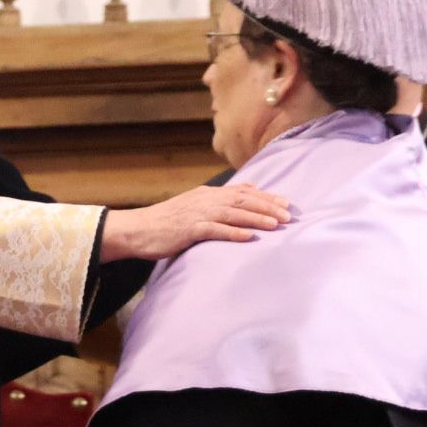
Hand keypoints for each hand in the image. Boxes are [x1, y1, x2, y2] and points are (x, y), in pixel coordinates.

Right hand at [98, 182, 291, 262]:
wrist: (137, 229)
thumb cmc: (167, 221)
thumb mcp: (195, 205)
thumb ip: (219, 199)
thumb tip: (246, 189)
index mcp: (208, 194)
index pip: (242, 192)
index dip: (266, 197)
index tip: (286, 203)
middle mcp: (205, 200)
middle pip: (242, 200)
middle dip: (267, 207)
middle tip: (288, 215)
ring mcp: (196, 214)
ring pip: (232, 213)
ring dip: (256, 218)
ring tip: (276, 225)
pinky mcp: (188, 229)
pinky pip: (214, 230)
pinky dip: (233, 233)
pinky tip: (249, 237)